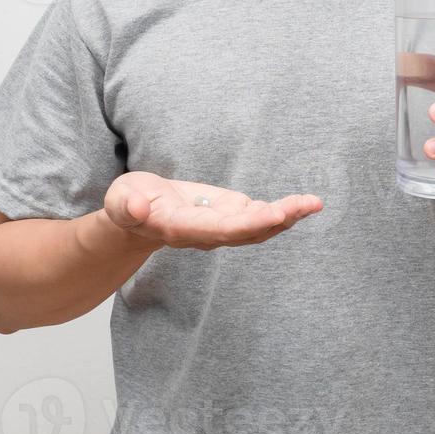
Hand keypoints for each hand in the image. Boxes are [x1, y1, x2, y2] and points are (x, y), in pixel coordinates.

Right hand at [104, 171, 322, 250]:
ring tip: (313, 203)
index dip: (248, 224)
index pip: (219, 229)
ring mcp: (222, 225)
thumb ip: (128, 206)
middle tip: (306, 205)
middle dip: (278, 219)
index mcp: (183, 228)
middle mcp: (208, 233)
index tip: (274, 214)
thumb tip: (138, 207)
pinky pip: (260, 216)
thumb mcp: (121, 200)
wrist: (136, 214)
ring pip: (259, 227)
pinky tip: (304, 203)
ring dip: (288, 216)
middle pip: (247, 232)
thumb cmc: (128, 204)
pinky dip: (283, 211)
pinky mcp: (229, 214)